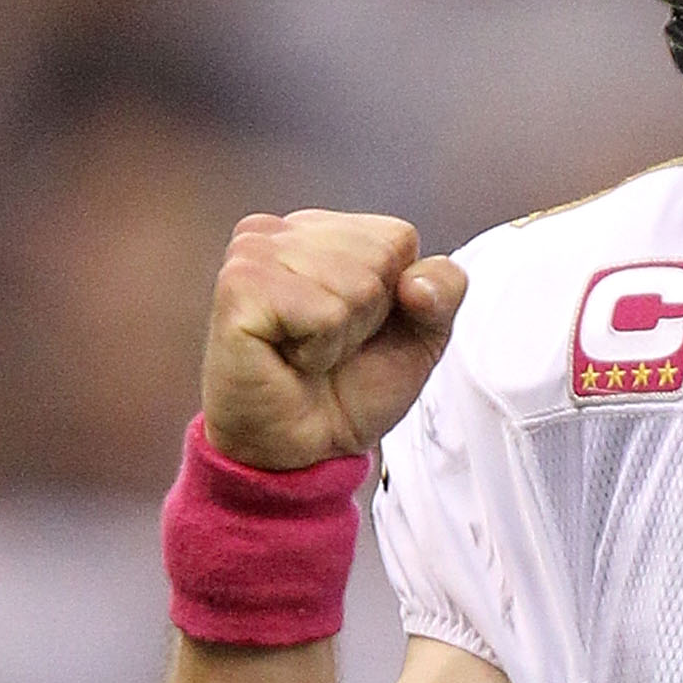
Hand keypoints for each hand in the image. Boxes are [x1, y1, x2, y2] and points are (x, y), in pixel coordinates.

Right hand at [202, 210, 466, 470]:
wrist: (301, 452)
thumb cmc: (348, 392)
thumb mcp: (421, 338)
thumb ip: (443, 292)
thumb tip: (416, 282)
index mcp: (320, 230)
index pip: (399, 238)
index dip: (397, 299)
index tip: (355, 329)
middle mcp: (281, 231)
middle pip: (380, 258)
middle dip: (369, 318)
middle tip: (327, 348)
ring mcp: (254, 253)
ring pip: (355, 286)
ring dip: (342, 338)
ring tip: (307, 355)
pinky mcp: (239, 286)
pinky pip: (324, 314)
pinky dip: (319, 351)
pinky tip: (289, 360)